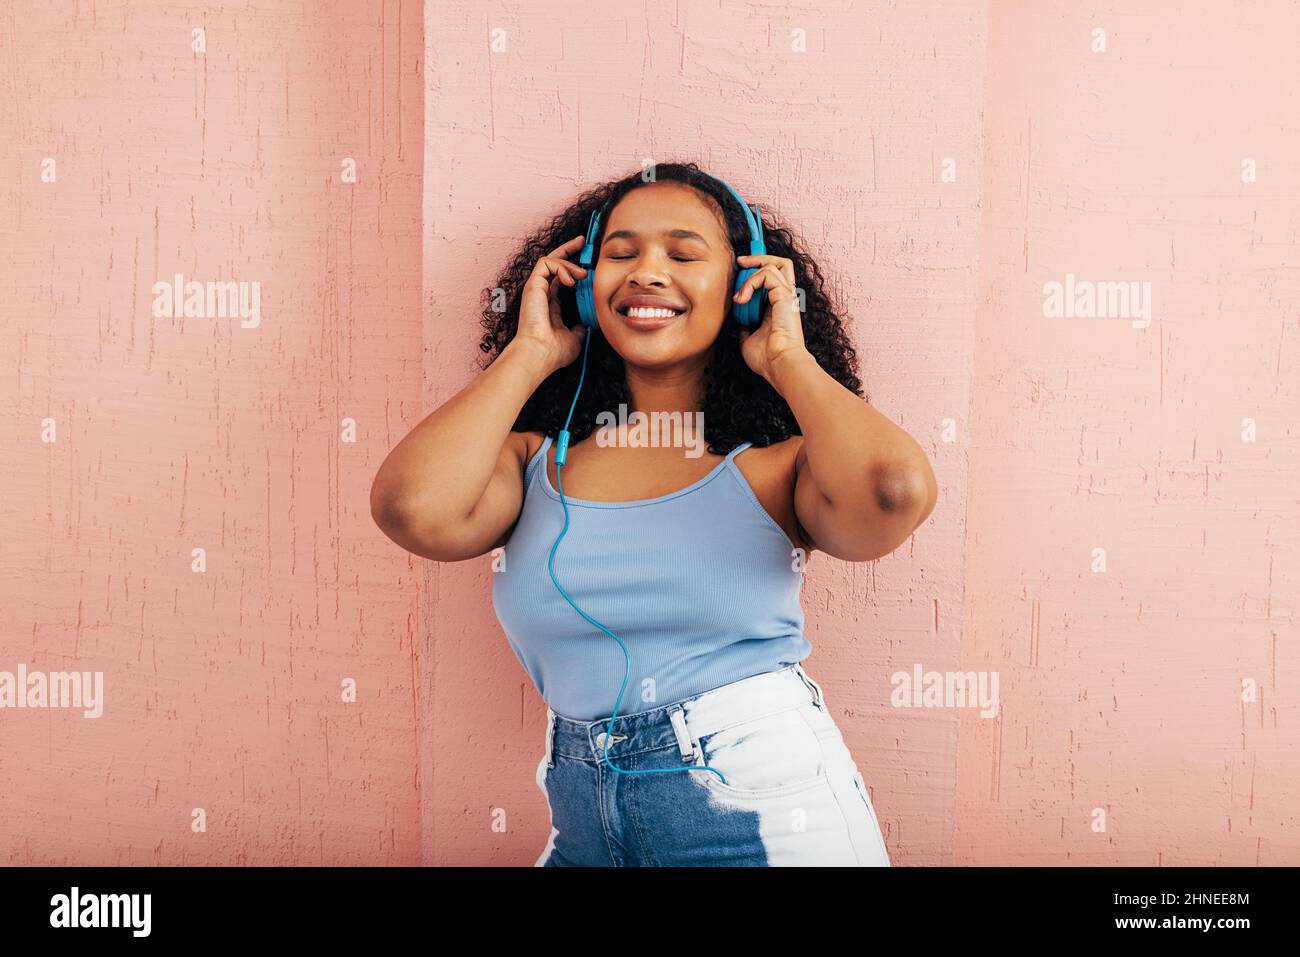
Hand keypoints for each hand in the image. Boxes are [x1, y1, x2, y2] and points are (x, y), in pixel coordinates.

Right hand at [512, 233, 589, 372]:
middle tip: (583, 242)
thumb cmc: (553, 351)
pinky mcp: (533, 285)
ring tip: (582, 274)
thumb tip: (586, 324)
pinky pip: (546, 263)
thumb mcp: (575, 338)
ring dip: (569, 262)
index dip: (572, 268)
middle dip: (568, 250)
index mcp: (550, 305)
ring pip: (550, 260)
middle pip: (553, 264)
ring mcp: (536, 289)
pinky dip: (560, 266)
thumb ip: (580, 328)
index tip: (586, 262)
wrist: (540, 353)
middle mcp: (542, 294)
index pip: (560, 280)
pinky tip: (571, 279)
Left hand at [733, 254, 810, 384]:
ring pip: (774, 264)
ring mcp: (787, 296)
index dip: (756, 269)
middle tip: (740, 262)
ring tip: (739, 294)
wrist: (778, 365)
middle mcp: (785, 298)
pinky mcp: (785, 296)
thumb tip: (736, 319)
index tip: (739, 269)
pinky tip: (742, 298)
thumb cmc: (767, 358)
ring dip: (750, 273)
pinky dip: (751, 282)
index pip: (771, 277)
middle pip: (780, 263)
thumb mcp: (747, 338)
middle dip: (758, 258)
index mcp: (778, 306)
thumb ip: (744, 325)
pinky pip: (767, 274)